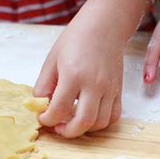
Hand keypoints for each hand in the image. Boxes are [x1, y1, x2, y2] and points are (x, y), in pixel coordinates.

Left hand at [34, 23, 122, 137]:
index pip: (59, 109)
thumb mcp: (52, 60)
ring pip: (100, 123)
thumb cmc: (76, 39)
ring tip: (73, 121)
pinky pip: (113, 116)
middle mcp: (94, 84)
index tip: (43, 117)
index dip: (47, 119)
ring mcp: (109, 89)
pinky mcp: (118, 90)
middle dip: (67, 132)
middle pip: (83, 122)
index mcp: (73, 75)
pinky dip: (101, 123)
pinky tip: (90, 116)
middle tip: (58, 127)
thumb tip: (40, 106)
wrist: (104, 26)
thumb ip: (43, 86)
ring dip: (84, 128)